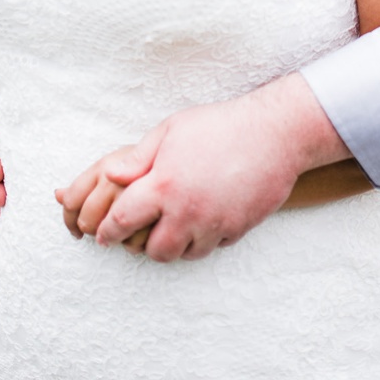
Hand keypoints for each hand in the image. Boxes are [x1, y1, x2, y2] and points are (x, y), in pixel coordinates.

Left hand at [60, 75, 347, 263]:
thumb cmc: (219, 125)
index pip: (120, 222)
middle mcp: (186, 211)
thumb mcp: (171, 130)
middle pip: (150, 251)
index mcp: (163, 185)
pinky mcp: (236, 230)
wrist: (276, 133)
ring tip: (171, 227)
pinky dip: (201, 240)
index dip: (106, 230)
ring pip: (181, 255)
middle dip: (139, 245)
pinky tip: (202, 220)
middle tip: (138, 233)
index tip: (102, 234)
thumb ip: (137, 157)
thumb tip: (108, 177)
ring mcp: (213, 224)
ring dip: (171, 245)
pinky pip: (210, 247)